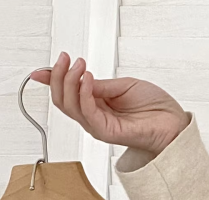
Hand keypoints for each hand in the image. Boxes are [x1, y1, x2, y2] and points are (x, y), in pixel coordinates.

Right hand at [32, 53, 189, 155]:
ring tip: (79, 64)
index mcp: (95, 105)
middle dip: (58, 77)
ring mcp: (96, 125)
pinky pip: (87, 112)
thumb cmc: (153, 107)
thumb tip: (81, 76)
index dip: (51, 82)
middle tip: (64, 59)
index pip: (66, 95)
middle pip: (62, 101)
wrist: (170, 123)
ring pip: (69, 106)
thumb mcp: (123, 86)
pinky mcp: (104, 131)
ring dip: (70, 82)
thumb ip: (100, 85)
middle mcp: (92, 117)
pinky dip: (84, 93)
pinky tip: (88, 78)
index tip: (39, 72)